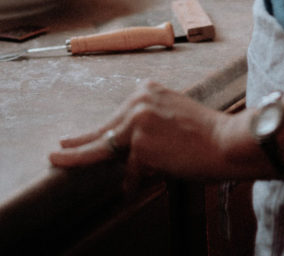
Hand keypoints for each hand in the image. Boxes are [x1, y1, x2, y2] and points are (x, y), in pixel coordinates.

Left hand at [48, 80, 253, 187]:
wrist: (227, 141)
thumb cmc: (205, 135)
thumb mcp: (171, 116)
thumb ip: (146, 124)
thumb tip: (123, 149)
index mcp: (146, 90)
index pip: (116, 116)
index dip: (98, 132)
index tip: (75, 136)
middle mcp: (139, 100)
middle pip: (104, 130)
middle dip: (79, 143)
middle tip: (57, 149)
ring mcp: (138, 121)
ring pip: (105, 149)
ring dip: (83, 160)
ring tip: (59, 161)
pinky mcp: (141, 144)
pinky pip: (131, 171)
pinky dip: (133, 183)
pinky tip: (132, 192)